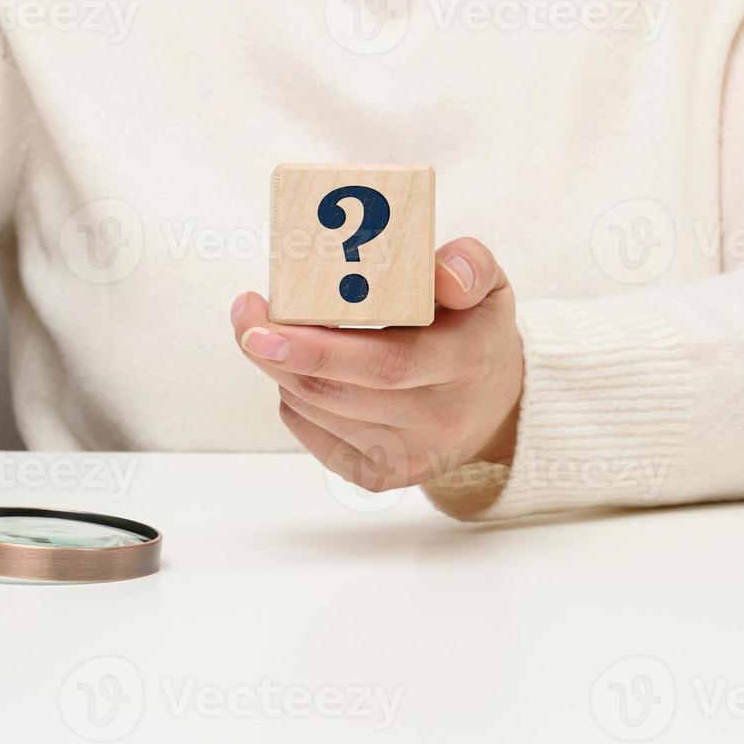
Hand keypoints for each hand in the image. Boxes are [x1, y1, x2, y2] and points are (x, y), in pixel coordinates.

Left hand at [232, 237, 522, 490]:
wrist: (497, 406)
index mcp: (464, 365)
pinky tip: (307, 372)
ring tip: (280, 333)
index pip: (385, 364)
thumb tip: (440, 272)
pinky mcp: (379, 476)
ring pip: (315, 411)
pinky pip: (313, 435)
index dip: (317, 348)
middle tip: (246, 315)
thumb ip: (469, 266)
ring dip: (283, 369)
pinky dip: (295, 398)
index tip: (263, 325)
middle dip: (277, 353)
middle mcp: (437, 420)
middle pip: (333, 392)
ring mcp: (407, 457)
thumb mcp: (488, 288)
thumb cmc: (476, 333)